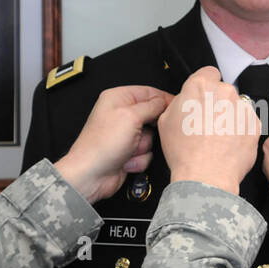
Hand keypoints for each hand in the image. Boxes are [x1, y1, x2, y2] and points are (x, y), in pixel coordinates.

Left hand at [54, 85, 171, 202]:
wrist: (91, 175)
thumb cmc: (101, 145)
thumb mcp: (131, 116)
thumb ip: (152, 105)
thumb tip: (164, 101)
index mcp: (117, 98)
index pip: (149, 92)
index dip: (164, 99)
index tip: (177, 107)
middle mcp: (120, 114)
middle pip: (152, 116)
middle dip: (150, 129)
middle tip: (141, 133)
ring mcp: (124, 134)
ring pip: (151, 137)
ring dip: (142, 146)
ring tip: (128, 149)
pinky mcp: (128, 151)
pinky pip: (146, 152)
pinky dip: (138, 158)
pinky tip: (125, 160)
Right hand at [157, 66, 260, 194]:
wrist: (206, 176)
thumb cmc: (185, 152)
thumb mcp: (166, 122)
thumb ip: (179, 103)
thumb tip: (185, 102)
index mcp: (200, 86)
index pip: (208, 73)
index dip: (205, 87)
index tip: (203, 99)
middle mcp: (224, 92)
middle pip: (223, 90)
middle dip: (217, 103)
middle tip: (207, 124)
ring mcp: (242, 107)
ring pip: (236, 106)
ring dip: (230, 117)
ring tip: (218, 139)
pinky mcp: (255, 124)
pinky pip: (247, 122)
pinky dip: (240, 130)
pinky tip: (228, 144)